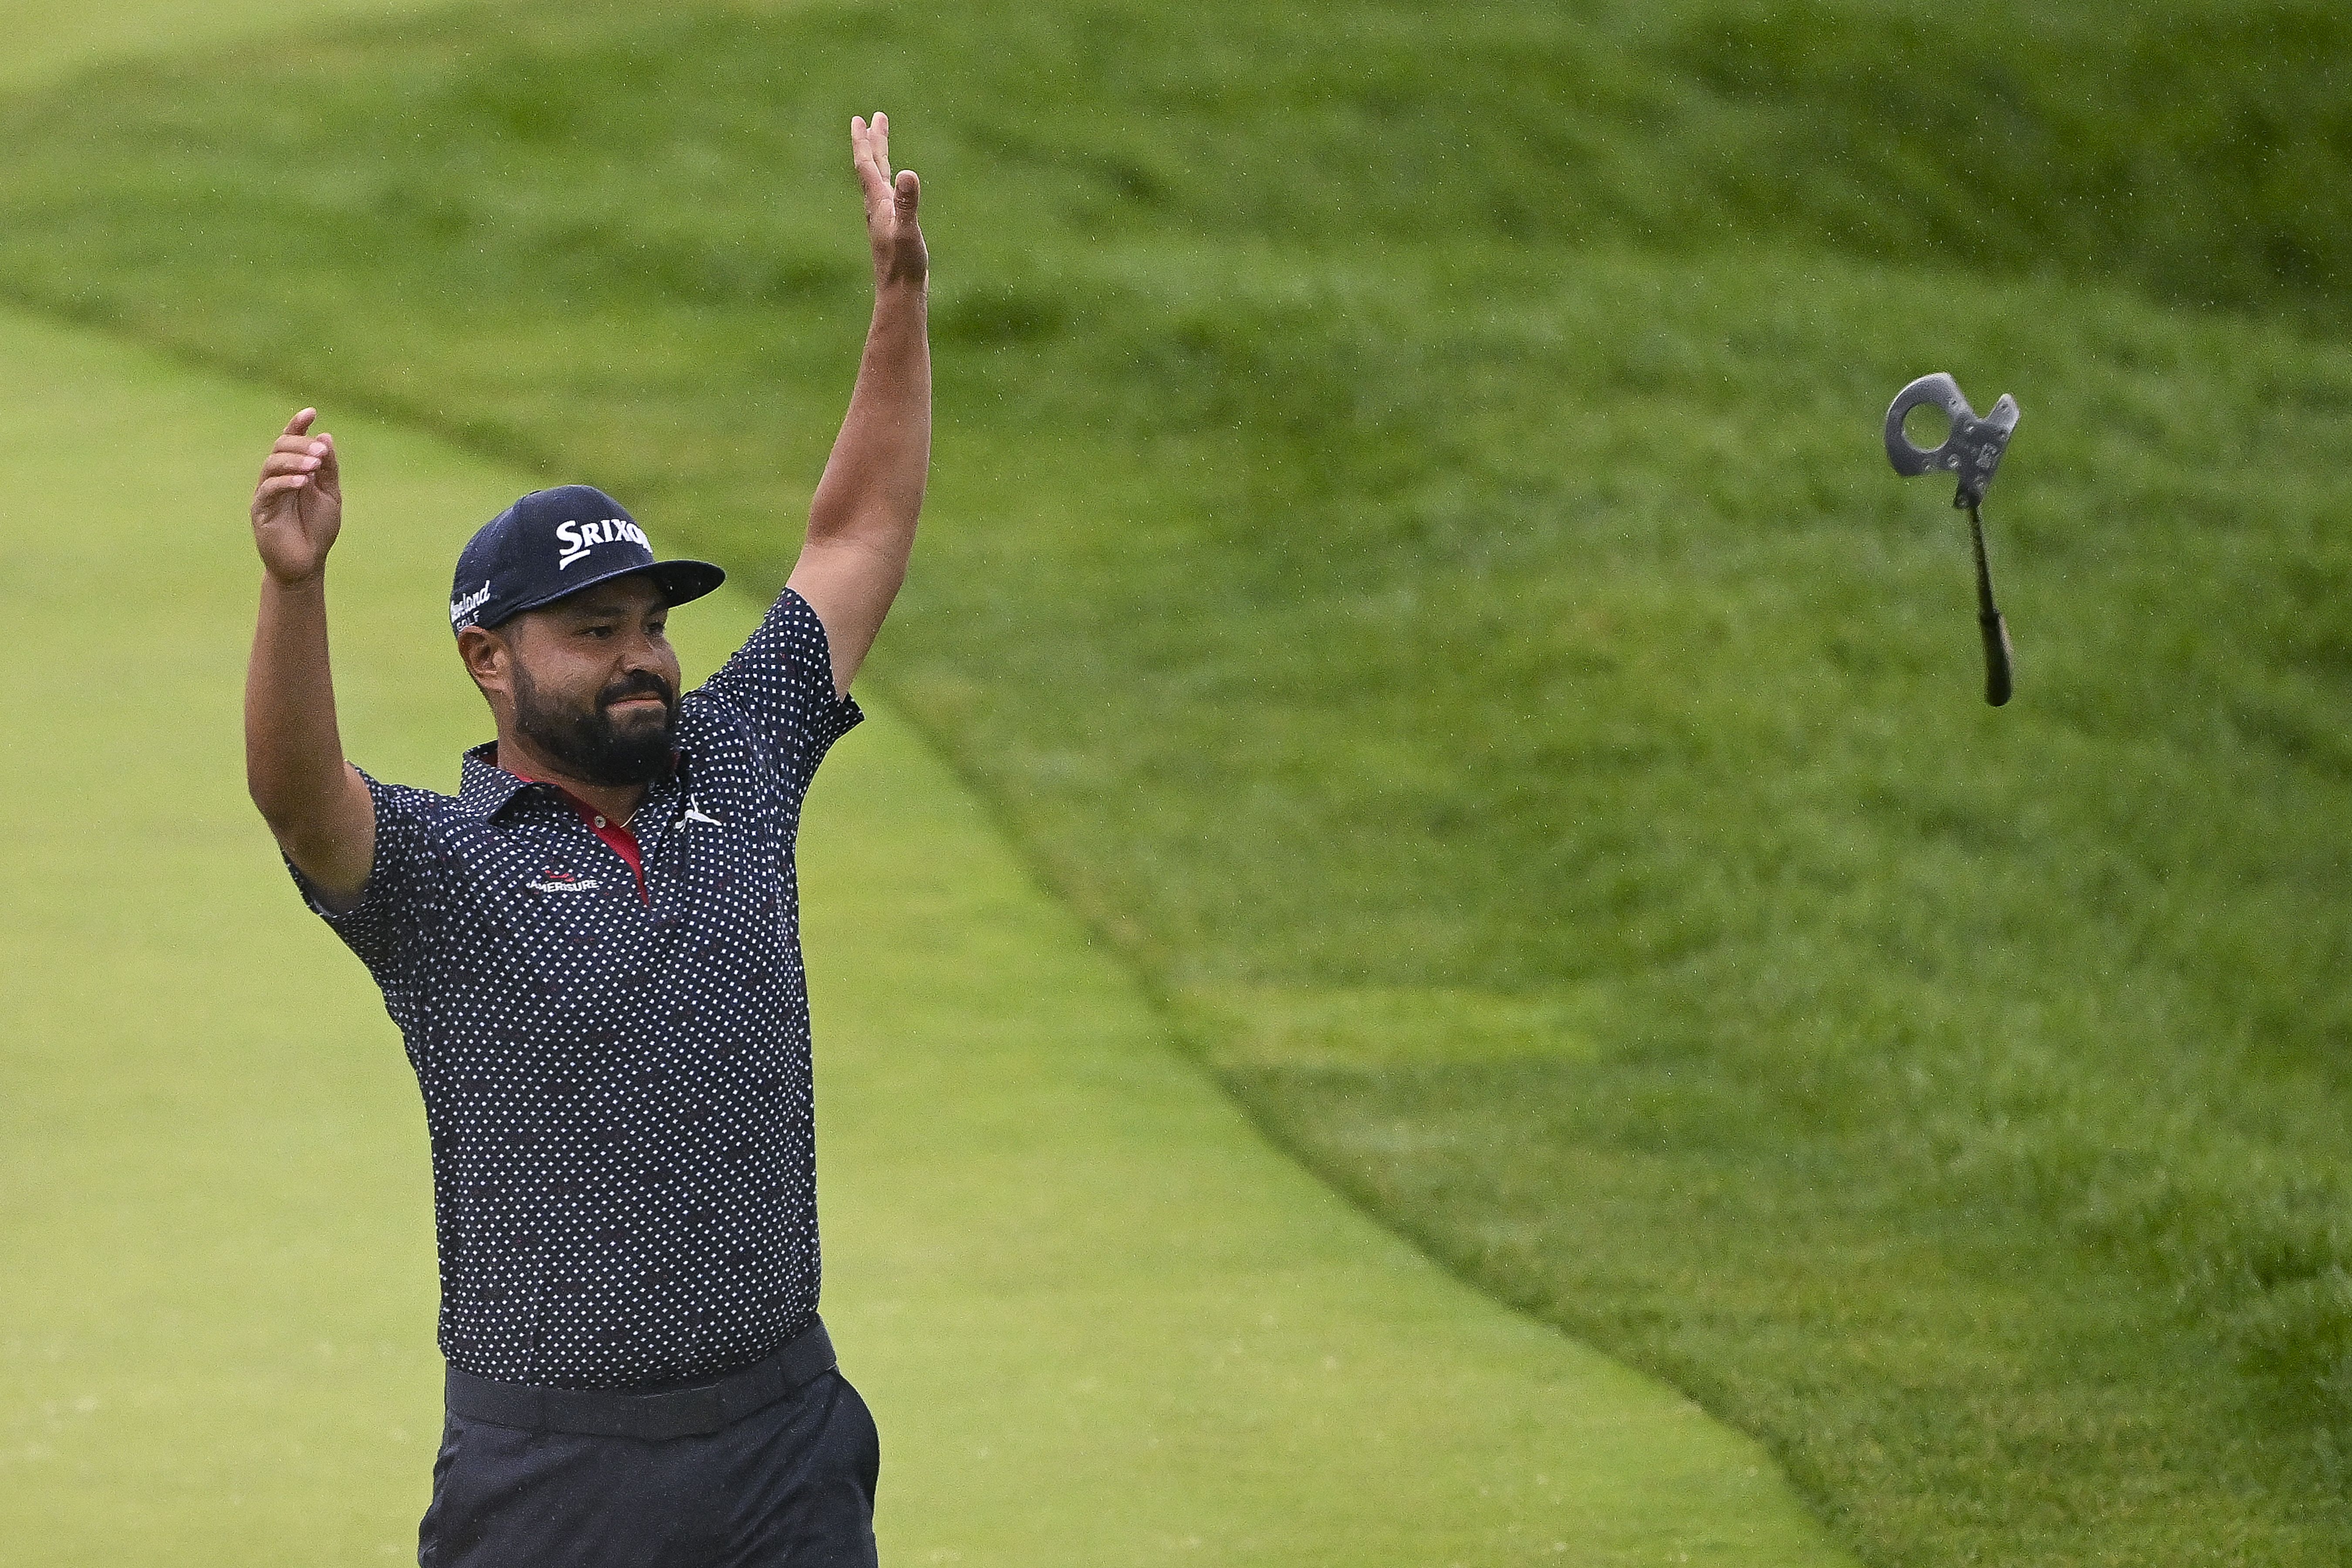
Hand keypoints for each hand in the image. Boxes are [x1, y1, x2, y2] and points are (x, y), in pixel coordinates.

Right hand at [251, 409, 342, 584]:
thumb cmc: (317, 529)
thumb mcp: (330, 495)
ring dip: (294, 461)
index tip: (312, 412)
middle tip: (321, 452)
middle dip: (301, 445)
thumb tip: (326, 436)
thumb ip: (328, 469)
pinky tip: (303, 482)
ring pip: (271, 465)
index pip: (291, 442)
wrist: (307, 562)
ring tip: (314, 465)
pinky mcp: (261, 511)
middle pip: (280, 449)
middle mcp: (276, 478)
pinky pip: (269, 490)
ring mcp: (266, 493)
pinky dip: (285, 483)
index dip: (298, 425)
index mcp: (293, 471)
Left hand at [851, 112, 926, 290]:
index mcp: (878, 203)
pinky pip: (888, 195)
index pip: (866, 165)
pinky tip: (895, 184)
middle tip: (873, 118)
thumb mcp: (908, 230)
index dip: (864, 142)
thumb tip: (908, 173)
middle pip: (872, 167)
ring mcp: (884, 218)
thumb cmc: (904, 265)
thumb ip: (908, 203)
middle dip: (873, 142)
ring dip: (880, 158)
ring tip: (881, 142)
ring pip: (879, 180)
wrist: (900, 294)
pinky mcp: (893, 228)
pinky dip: (890, 180)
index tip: (861, 119)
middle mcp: (877, 207)